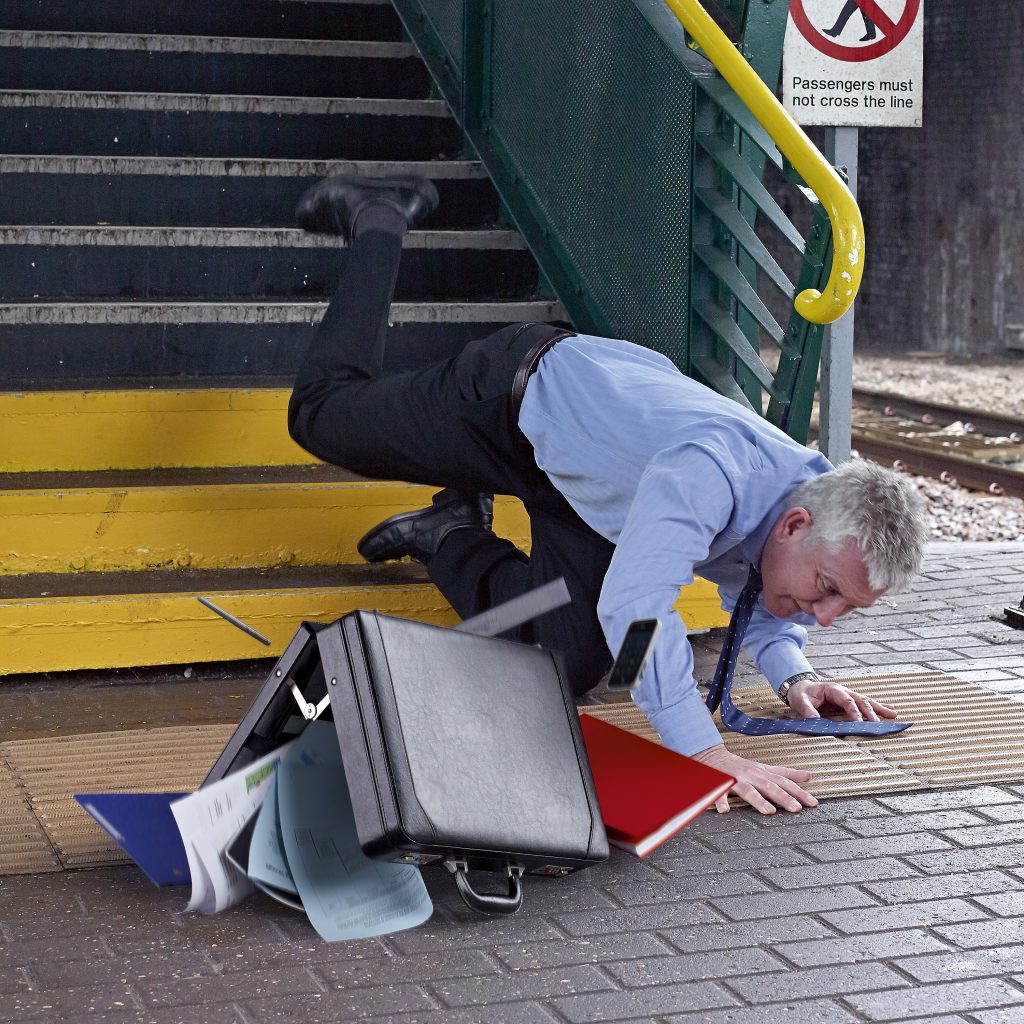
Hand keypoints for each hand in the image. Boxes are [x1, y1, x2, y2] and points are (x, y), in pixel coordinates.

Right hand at [691, 743, 816, 814]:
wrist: (712, 756)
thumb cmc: (741, 766)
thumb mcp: (765, 768)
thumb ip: (786, 773)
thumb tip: (809, 776)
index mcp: (763, 774)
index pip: (785, 783)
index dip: (799, 793)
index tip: (813, 803)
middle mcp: (752, 777)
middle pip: (770, 787)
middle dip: (783, 798)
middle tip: (796, 809)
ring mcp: (736, 781)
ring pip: (748, 791)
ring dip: (758, 801)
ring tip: (769, 811)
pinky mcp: (720, 785)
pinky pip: (719, 793)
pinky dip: (721, 801)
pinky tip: (725, 810)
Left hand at [786, 679, 897, 722]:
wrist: (800, 688)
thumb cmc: (801, 694)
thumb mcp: (800, 702)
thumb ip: (808, 711)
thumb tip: (815, 722)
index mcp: (833, 690)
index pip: (847, 701)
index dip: (855, 712)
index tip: (860, 724)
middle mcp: (843, 691)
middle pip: (860, 701)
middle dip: (870, 712)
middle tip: (878, 724)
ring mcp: (848, 695)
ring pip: (866, 701)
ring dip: (879, 708)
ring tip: (893, 715)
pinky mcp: (849, 701)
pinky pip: (865, 703)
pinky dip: (878, 707)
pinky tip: (890, 711)